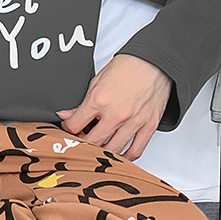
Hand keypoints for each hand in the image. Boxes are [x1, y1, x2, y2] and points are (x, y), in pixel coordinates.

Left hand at [56, 54, 170, 160]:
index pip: (75, 125)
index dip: (68, 129)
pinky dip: (125, 157)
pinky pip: (136, 150)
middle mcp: (117, 113)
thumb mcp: (97, 81)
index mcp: (100, 99)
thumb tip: (67, 115)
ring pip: (113, 150)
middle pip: (92, 141)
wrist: (153, 62)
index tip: (69, 128)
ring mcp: (134, 122)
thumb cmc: (127, 67)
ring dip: (102, 151)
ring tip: (97, 146)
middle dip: (83, 143)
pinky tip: (118, 154)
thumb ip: (82, 102)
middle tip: (81, 139)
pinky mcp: (149, 126)